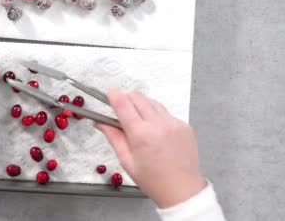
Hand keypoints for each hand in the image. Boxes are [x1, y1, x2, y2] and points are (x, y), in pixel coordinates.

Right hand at [96, 89, 205, 207]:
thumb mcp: (126, 160)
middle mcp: (158, 125)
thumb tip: (100, 122)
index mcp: (141, 134)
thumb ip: (113, 137)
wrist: (182, 189)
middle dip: (126, 99)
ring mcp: (173, 123)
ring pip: (152, 102)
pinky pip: (165, 112)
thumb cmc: (154, 180)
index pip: (123, 104)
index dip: (113, 96)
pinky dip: (156, 115)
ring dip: (141, 105)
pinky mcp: (184, 125)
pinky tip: (154, 130)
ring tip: (139, 123)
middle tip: (121, 110)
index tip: (109, 94)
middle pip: (137, 97)